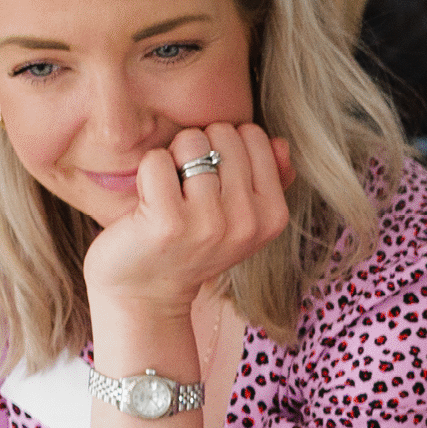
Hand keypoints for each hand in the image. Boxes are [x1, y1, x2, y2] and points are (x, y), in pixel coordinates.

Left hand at [82, 122, 294, 323]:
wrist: (146, 294)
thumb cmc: (190, 244)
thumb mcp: (240, 215)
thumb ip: (268, 177)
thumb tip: (280, 142)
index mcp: (272, 215)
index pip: (254, 136)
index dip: (224, 147)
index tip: (212, 179)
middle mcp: (247, 221)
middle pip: (223, 133)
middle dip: (198, 148)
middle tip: (187, 185)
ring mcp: (209, 224)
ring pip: (191, 142)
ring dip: (172, 159)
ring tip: (168, 192)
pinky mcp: (167, 223)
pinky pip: (157, 161)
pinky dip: (146, 172)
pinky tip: (147, 200)